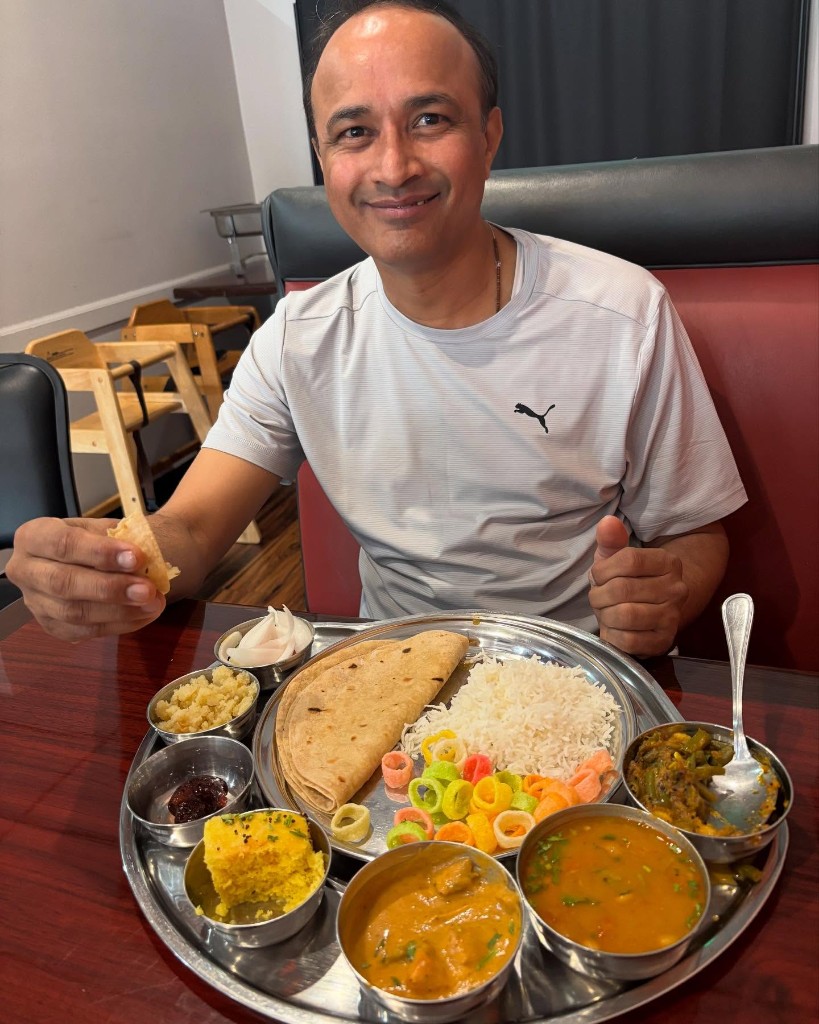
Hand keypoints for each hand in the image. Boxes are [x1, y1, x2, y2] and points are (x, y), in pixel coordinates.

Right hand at [5, 517, 165, 640]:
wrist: (99, 557)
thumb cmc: (99, 540)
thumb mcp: (104, 527)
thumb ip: (118, 539)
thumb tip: (141, 555)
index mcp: (33, 536)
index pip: (62, 544)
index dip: (100, 552)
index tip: (137, 557)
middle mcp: (25, 570)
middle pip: (63, 583)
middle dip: (109, 588)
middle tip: (147, 589)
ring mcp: (35, 602)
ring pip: (73, 613)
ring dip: (118, 610)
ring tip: (153, 603)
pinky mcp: (52, 626)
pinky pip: (84, 632)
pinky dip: (119, 624)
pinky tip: (144, 615)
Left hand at [587, 516, 687, 657]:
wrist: (648, 615)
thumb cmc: (626, 582)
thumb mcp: (616, 558)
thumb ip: (611, 540)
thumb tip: (607, 522)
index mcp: (668, 562)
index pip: (628, 560)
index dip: (603, 570)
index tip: (598, 577)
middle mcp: (677, 589)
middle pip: (622, 589)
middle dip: (600, 596)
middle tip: (599, 598)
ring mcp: (673, 617)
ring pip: (625, 615)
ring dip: (606, 615)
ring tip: (607, 612)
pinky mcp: (664, 642)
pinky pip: (628, 641)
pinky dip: (613, 636)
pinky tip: (615, 629)